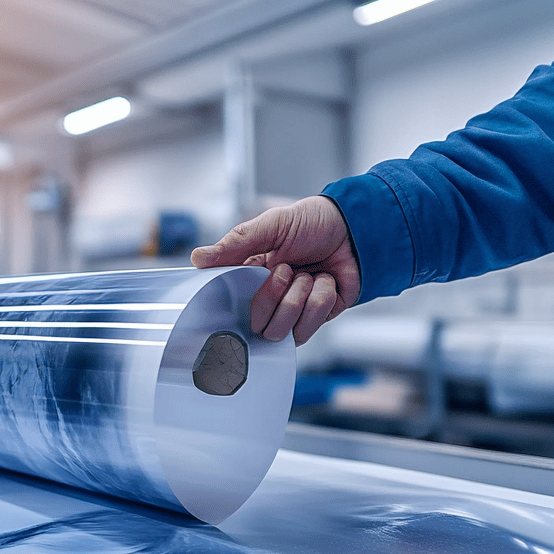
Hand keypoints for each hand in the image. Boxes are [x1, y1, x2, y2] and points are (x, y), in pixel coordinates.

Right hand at [191, 196, 360, 343]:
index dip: (246, 299)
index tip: (258, 277)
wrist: (357, 226)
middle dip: (277, 296)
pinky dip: (322, 299)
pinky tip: (327, 281)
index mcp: (254, 277)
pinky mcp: (320, 317)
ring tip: (310, 274)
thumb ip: (234, 245)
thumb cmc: (314, 221)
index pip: (236, 305)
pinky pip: (313, 324)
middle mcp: (273, 298)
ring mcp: (297, 310)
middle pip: (261, 325)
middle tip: (289, 269)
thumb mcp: (271, 225)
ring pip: (285, 331)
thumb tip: (197, 259)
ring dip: (301, 298)